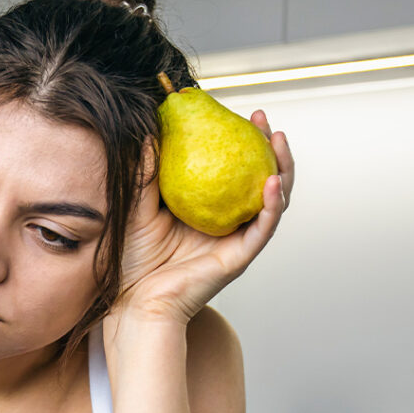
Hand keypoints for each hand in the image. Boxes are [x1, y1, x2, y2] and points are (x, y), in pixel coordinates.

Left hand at [113, 112, 293, 325]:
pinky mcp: (240, 257)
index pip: (231, 169)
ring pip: (272, 200)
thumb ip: (144, 175)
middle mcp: (227, 222)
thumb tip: (147, 133)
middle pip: (258, 178)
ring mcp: (236, 239)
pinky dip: (273, 204)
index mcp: (206, 209)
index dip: (238, 141)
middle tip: (261, 118)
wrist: (134, 300)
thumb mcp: (137, 207)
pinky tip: (273, 181)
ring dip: (282, 168)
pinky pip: (264, 227)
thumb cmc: (132, 261)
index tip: (234, 112)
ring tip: (278, 140)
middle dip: (268, 146)